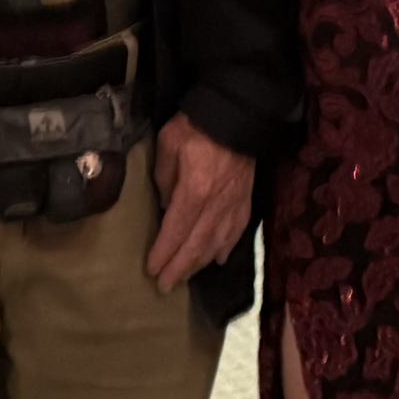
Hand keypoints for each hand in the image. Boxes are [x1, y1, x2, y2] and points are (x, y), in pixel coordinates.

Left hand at [145, 115, 254, 291]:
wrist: (235, 113)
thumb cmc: (194, 126)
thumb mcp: (168, 145)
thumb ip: (164, 180)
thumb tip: (165, 207)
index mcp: (195, 190)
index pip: (176, 231)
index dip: (164, 253)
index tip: (152, 269)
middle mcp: (217, 204)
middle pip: (197, 245)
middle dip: (179, 268)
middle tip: (165, 286)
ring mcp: (234, 204)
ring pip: (217, 243)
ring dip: (200, 263)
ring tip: (185, 276)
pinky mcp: (246, 199)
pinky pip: (237, 231)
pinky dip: (226, 248)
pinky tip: (218, 259)